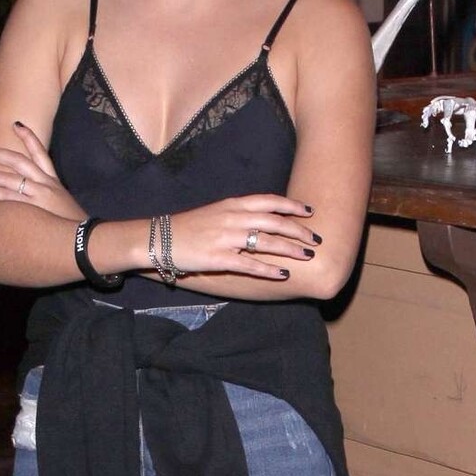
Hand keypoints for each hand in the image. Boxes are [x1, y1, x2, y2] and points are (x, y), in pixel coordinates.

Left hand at [0, 123, 84, 222]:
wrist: (88, 239)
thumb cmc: (76, 228)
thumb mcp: (64, 209)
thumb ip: (50, 203)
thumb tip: (35, 205)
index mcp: (54, 183)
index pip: (41, 153)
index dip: (28, 137)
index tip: (16, 124)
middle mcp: (47, 184)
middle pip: (19, 160)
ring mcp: (41, 193)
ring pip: (10, 177)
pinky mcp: (35, 206)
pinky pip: (9, 195)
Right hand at [168, 196, 321, 280]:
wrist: (160, 238)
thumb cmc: (189, 227)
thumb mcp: (216, 212)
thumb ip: (239, 213)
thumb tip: (263, 219)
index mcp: (233, 205)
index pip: (269, 201)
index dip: (292, 205)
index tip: (309, 211)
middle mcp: (233, 218)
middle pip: (274, 222)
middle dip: (299, 230)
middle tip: (316, 239)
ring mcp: (226, 238)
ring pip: (267, 242)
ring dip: (290, 249)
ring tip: (308, 255)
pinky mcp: (219, 259)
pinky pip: (249, 265)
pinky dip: (268, 269)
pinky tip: (283, 274)